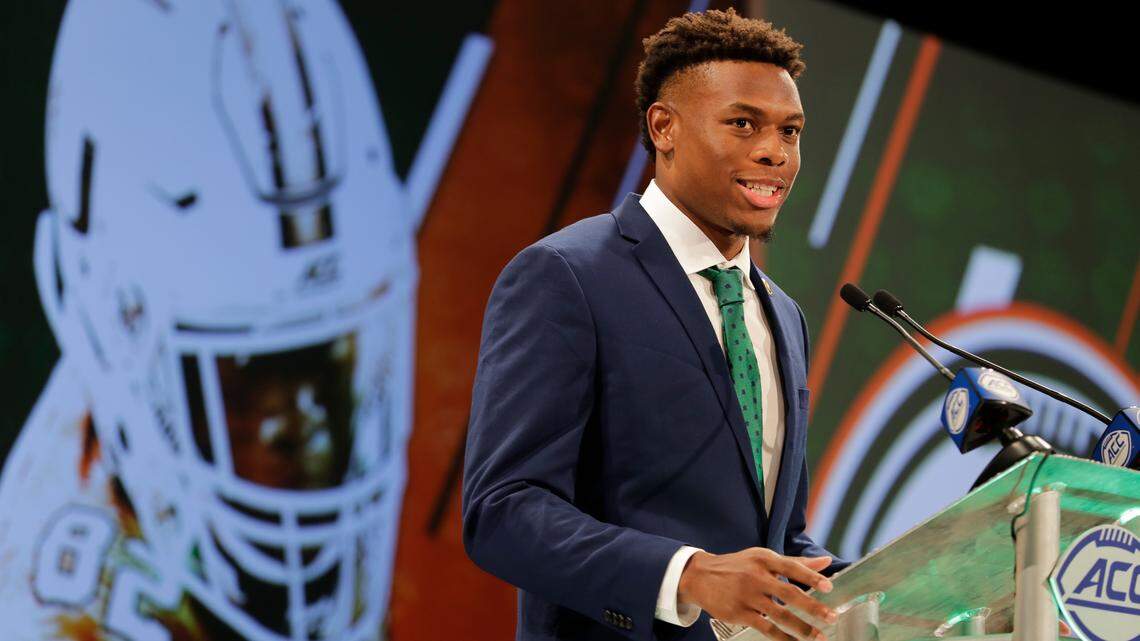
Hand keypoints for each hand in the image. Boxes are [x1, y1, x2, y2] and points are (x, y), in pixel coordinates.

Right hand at [677, 547, 837, 640]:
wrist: (700, 576)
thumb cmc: (737, 566)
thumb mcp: (762, 558)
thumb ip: (795, 562)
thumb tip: (825, 562)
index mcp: (764, 559)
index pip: (791, 567)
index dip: (811, 577)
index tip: (828, 586)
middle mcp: (756, 577)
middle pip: (789, 594)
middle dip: (812, 608)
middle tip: (831, 618)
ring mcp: (747, 596)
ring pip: (780, 615)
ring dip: (802, 627)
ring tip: (818, 636)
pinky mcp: (739, 613)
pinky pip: (766, 628)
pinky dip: (783, 638)